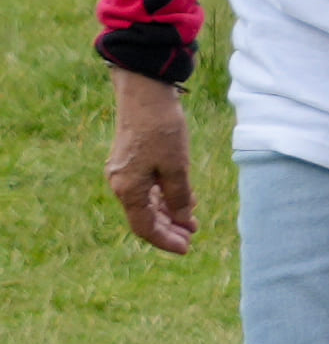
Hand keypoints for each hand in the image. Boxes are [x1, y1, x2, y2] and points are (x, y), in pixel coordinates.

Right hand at [106, 73, 195, 256]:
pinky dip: (165, 196)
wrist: (145, 94)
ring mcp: (124, 172)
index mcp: (127, 190)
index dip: (165, 240)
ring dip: (169, 213)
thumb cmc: (161, 130)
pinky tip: (184, 199)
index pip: (145, 227)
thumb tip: (184, 221)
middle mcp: (121, 184)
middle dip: (169, 229)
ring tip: (192, 221)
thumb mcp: (177, 166)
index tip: (187, 248)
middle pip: (145, 217)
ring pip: (147, 203)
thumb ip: (179, 197)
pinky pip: (147, 187)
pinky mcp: (131, 161)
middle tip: (193, 237)